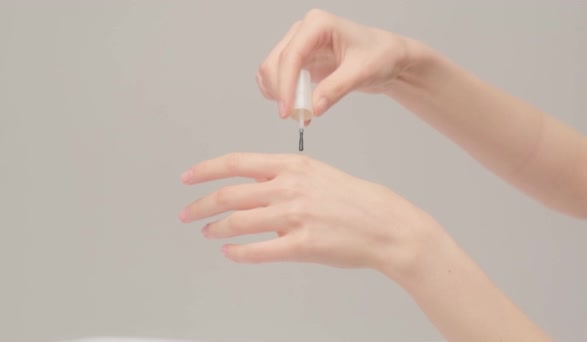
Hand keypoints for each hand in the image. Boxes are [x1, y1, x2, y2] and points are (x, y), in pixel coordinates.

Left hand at [179, 153, 438, 270]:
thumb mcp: (317, 174)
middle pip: (230, 195)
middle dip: (201, 205)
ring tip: (208, 232)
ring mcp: (295, 217)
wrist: (386, 224)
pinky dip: (238, 252)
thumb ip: (282, 179)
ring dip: (216, 228)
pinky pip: (259, 250)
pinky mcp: (303, 245)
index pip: (236, 164)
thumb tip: (250, 189)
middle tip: (186, 214)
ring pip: (239, 222)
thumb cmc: (354, 199)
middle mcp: (289, 188)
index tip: (188, 178)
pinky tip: (231, 252)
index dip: (206, 170)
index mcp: (292, 166)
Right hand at [257, 9, 424, 118]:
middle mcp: (303, 32)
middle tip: (296, 116)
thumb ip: (336, 89)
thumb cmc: (380, 55)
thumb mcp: (362, 73)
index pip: (291, 55)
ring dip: (279, 95)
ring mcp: (299, 46)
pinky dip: (283, 95)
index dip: (285, 84)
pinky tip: (299, 107)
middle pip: (274, 63)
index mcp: (318, 24)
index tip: (287, 110)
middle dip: (281, 92)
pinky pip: (278, 79)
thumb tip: (313, 108)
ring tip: (301, 113)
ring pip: (271, 72)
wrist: (387, 57)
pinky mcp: (299, 61)